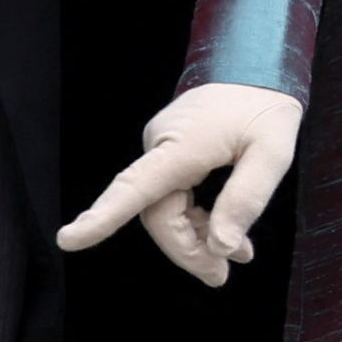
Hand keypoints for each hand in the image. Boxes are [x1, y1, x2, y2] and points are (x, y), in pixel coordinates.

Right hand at [54, 85, 302, 286]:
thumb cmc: (265, 106)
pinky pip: (173, 196)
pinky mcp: (169, 152)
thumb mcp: (273, 152)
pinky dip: (197, 221)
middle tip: (220, 276)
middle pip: (158, 215)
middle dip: (187, 250)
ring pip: (165, 210)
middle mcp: (161, 147)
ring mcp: (162, 149)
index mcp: (179, 146)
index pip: (134, 188)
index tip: (68, 240)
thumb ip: (247, 199)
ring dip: (195, 239)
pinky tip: (224, 236)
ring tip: (234, 258)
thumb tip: (221, 247)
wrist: (256, 65)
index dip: (101, 218)